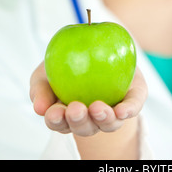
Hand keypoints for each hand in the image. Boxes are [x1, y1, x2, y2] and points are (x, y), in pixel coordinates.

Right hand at [30, 62, 147, 136]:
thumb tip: (39, 108)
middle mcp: (91, 118)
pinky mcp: (132, 100)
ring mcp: (112, 111)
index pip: (60, 122)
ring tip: (97, 108)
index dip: (57, 120)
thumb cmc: (67, 61)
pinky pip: (132, 107)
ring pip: (109, 124)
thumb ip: (39, 87)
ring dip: (103, 119)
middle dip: (79, 122)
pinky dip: (128, 110)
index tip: (54, 112)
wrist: (99, 43)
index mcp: (67, 114)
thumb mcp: (46, 70)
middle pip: (85, 128)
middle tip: (75, 109)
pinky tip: (122, 110)